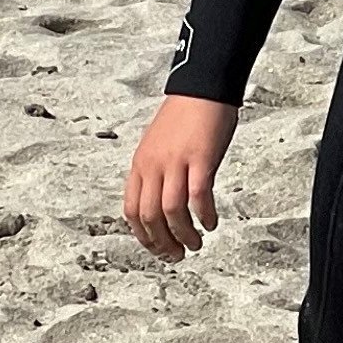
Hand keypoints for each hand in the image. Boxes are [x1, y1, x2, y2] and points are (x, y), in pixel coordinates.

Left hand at [125, 95, 238, 263]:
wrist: (202, 88)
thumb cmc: (185, 115)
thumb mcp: (158, 146)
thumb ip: (157, 172)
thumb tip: (162, 203)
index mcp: (140, 164)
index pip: (131, 210)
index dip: (143, 236)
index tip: (157, 249)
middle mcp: (154, 165)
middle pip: (150, 216)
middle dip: (163, 242)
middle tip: (177, 255)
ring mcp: (176, 162)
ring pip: (171, 211)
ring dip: (184, 234)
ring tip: (195, 244)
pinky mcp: (200, 158)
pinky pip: (198, 195)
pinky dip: (204, 215)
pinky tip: (211, 223)